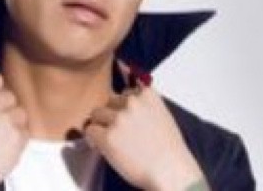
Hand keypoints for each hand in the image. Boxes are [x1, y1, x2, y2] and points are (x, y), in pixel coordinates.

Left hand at [84, 80, 206, 190]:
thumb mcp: (162, 114)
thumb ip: (144, 103)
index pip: (125, 90)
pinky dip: (93, 139)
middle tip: (120, 132)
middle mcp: (132, 102)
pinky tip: (101, 147)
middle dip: (112, 114)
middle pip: (109, 100)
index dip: (124, 105)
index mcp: (147, 94)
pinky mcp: (108, 136)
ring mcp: (119, 118)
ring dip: (102, 125)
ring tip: (112, 140)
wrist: (172, 173)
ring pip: (97, 114)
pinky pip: (90, 130)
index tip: (125, 115)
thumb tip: (124, 98)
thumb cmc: (169, 150)